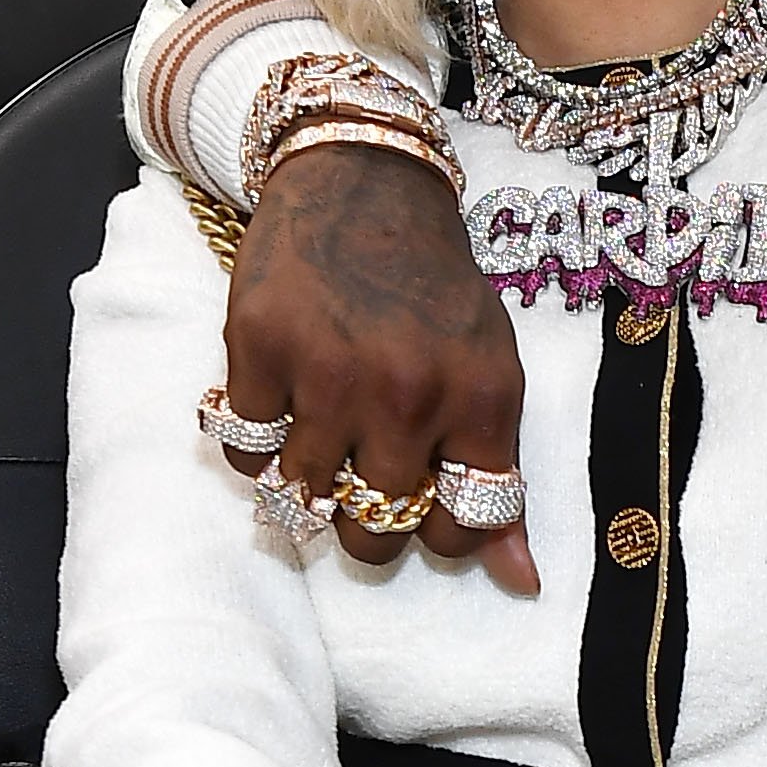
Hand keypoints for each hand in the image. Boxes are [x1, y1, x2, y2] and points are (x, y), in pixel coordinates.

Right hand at [218, 142, 536, 590]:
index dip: (436, 530)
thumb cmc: (433, 290)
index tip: (420, 499)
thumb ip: (500, 475)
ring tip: (318, 431)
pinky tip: (279, 399)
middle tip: (359, 476)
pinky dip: (256, 442)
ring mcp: (328, 373)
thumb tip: (520, 584)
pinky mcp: (258, 348)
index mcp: (480, 401)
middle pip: (375, 532)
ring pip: (303, 498)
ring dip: (307, 480)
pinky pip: (246, 452)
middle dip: (365, 523)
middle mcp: (407, 393)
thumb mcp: (489, 372)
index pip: (459, 530)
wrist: (362, 183)